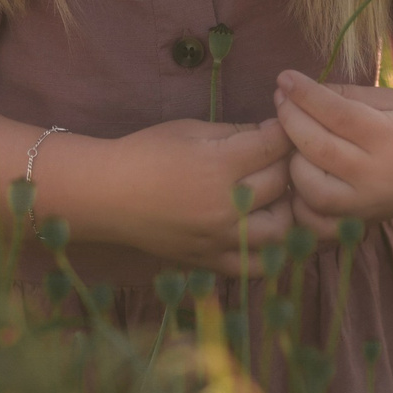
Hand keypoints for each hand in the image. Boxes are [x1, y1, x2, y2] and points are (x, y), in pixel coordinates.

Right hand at [95, 118, 292, 274]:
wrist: (107, 195)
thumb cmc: (145, 152)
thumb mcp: (190, 129)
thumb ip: (234, 132)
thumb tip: (272, 133)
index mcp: (218, 165)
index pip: (273, 147)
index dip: (283, 132)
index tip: (280, 127)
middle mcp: (224, 206)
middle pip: (280, 183)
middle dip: (285, 163)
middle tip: (277, 155)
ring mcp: (219, 239)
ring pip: (280, 229)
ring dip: (285, 208)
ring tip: (274, 194)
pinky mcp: (210, 261)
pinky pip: (255, 265)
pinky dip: (270, 249)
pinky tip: (265, 229)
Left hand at [272, 71, 392, 230]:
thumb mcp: (391, 101)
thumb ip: (348, 95)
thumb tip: (301, 89)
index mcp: (390, 137)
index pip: (337, 114)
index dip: (305, 94)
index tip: (285, 77)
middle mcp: (376, 175)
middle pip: (318, 147)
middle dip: (290, 118)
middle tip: (280, 98)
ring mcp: (364, 204)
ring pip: (309, 186)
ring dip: (293, 157)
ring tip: (295, 136)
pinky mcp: (354, 223)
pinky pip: (312, 216)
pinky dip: (297, 195)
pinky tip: (301, 170)